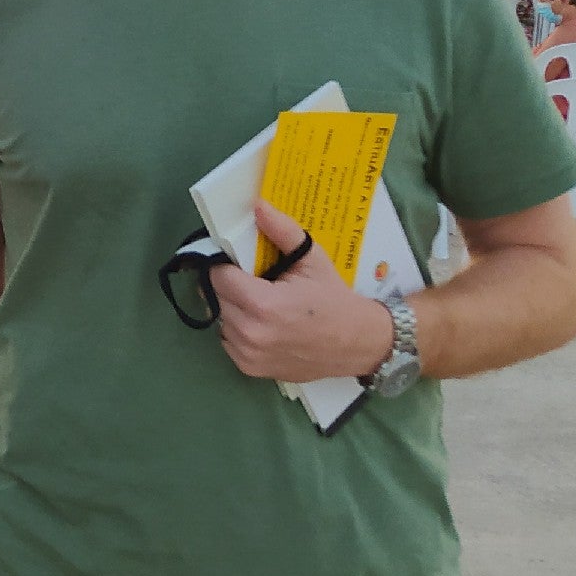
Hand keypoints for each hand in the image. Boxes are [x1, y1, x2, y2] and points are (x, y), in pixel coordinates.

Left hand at [205, 202, 393, 383]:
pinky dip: (238, 330)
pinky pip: (228, 341)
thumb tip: (257, 206)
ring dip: (232, 308)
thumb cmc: (334, 300)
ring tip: (259, 302)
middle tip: (252, 280)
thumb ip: (282, 231)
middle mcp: (250, 332)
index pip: (217, 276)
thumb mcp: (312, 260)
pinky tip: (261, 323)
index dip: (224, 265)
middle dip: (229, 285)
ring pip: (221, 319)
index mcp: (263, 304)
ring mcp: (249, 354)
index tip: (237, 261)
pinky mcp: (250, 369)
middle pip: (216, 297)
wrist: (359, 344)